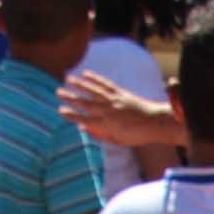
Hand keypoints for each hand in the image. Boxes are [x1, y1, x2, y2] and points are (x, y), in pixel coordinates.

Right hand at [61, 65, 180, 150]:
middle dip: (71, 97)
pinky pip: (105, 84)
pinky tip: (85, 73)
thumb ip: (100, 134)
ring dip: (79, 84)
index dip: (72, 115)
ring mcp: (114, 100)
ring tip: (68, 78)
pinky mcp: (120, 92)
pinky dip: (95, 78)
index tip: (61, 110)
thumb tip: (83, 128)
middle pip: (86, 103)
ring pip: (94, 90)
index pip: (85, 119)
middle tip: (58, 92)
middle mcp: (109, 111)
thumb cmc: (136, 135)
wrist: (154, 123)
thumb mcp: (117, 140)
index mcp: (107, 125)